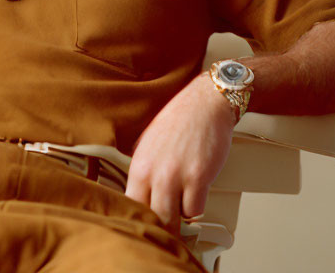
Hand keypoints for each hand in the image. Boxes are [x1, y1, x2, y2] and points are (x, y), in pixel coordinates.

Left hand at [125, 74, 236, 233]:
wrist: (204, 104)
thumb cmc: (178, 122)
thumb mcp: (148, 145)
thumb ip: (144, 173)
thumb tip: (139, 198)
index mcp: (138, 166)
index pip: (130, 206)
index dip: (138, 220)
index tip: (144, 226)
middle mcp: (154, 173)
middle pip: (152, 219)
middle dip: (160, 227)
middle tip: (165, 229)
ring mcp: (176, 176)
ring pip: (174, 220)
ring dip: (179, 217)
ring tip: (181, 205)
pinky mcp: (199, 177)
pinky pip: (195, 210)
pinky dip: (196, 207)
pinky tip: (195, 193)